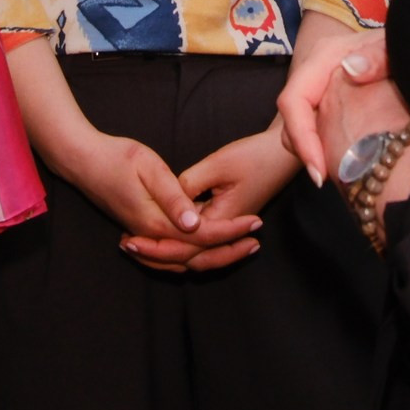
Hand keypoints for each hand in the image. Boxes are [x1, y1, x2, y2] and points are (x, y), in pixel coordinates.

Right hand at [47, 129, 246, 264]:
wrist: (82, 162)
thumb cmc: (117, 158)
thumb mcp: (149, 168)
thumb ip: (173, 197)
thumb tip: (195, 223)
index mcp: (156, 222)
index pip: (202, 236)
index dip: (232, 231)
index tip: (256, 222)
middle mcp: (150, 237)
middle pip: (196, 258)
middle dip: (229, 251)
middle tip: (256, 240)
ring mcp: (144, 238)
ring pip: (183, 262)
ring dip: (214, 257)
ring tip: (241, 246)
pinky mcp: (142, 233)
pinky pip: (171, 258)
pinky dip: (193, 257)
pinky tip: (208, 248)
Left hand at [120, 125, 295, 271]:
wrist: (285, 153)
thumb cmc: (255, 156)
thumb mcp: (219, 164)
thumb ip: (188, 184)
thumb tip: (165, 201)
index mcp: (220, 220)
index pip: (182, 244)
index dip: (153, 245)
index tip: (128, 240)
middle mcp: (223, 228)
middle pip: (186, 256)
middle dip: (155, 255)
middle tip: (124, 246)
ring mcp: (226, 225)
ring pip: (194, 253)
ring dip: (166, 253)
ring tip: (136, 246)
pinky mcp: (226, 218)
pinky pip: (200, 241)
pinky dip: (179, 243)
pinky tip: (162, 235)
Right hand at [278, 25, 388, 184]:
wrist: (409, 45)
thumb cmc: (400, 47)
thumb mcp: (393, 47)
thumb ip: (378, 56)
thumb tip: (350, 69)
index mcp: (324, 56)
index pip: (294, 100)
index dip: (301, 136)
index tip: (319, 168)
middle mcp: (315, 71)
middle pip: (292, 116)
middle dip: (304, 149)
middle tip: (325, 178)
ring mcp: (320, 85)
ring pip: (298, 124)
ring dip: (310, 150)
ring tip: (332, 173)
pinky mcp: (326, 99)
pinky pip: (313, 125)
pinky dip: (320, 145)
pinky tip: (338, 160)